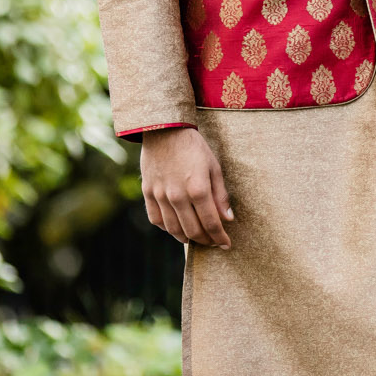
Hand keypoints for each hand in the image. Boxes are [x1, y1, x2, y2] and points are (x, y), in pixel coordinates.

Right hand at [139, 126, 234, 246]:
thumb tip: (228, 219)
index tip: (226, 244)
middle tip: (213, 242)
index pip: (211, 223)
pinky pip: (156, 219)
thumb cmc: (194, 147)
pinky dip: (167, 228)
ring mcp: (160, 195)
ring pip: (173, 229)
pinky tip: (176, 228)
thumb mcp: (214, 167)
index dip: (220, 237)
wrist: (164, 130)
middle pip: (193, 230)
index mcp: (198, 188)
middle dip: (206, 240)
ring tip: (196, 238)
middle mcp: (178, 196)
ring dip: (187, 238)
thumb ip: (220, 195)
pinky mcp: (148, 192)